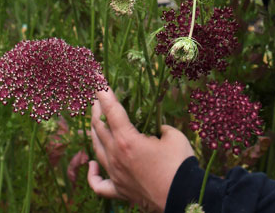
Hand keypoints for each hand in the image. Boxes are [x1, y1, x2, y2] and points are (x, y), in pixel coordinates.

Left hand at [88, 88, 194, 211]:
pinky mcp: (120, 191)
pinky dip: (93, 174)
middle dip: (96, 109)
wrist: (183, 197)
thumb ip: (159, 128)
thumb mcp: (172, 135)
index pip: (111, 110)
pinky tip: (91, 165)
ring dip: (94, 132)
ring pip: (97, 150)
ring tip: (94, 121)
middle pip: (99, 128)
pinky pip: (99, 185)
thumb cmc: (179, 164)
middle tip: (96, 97)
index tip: (96, 78)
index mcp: (127, 140)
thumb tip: (156, 129)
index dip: (103, 92)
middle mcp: (116, 157)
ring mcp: (116, 175)